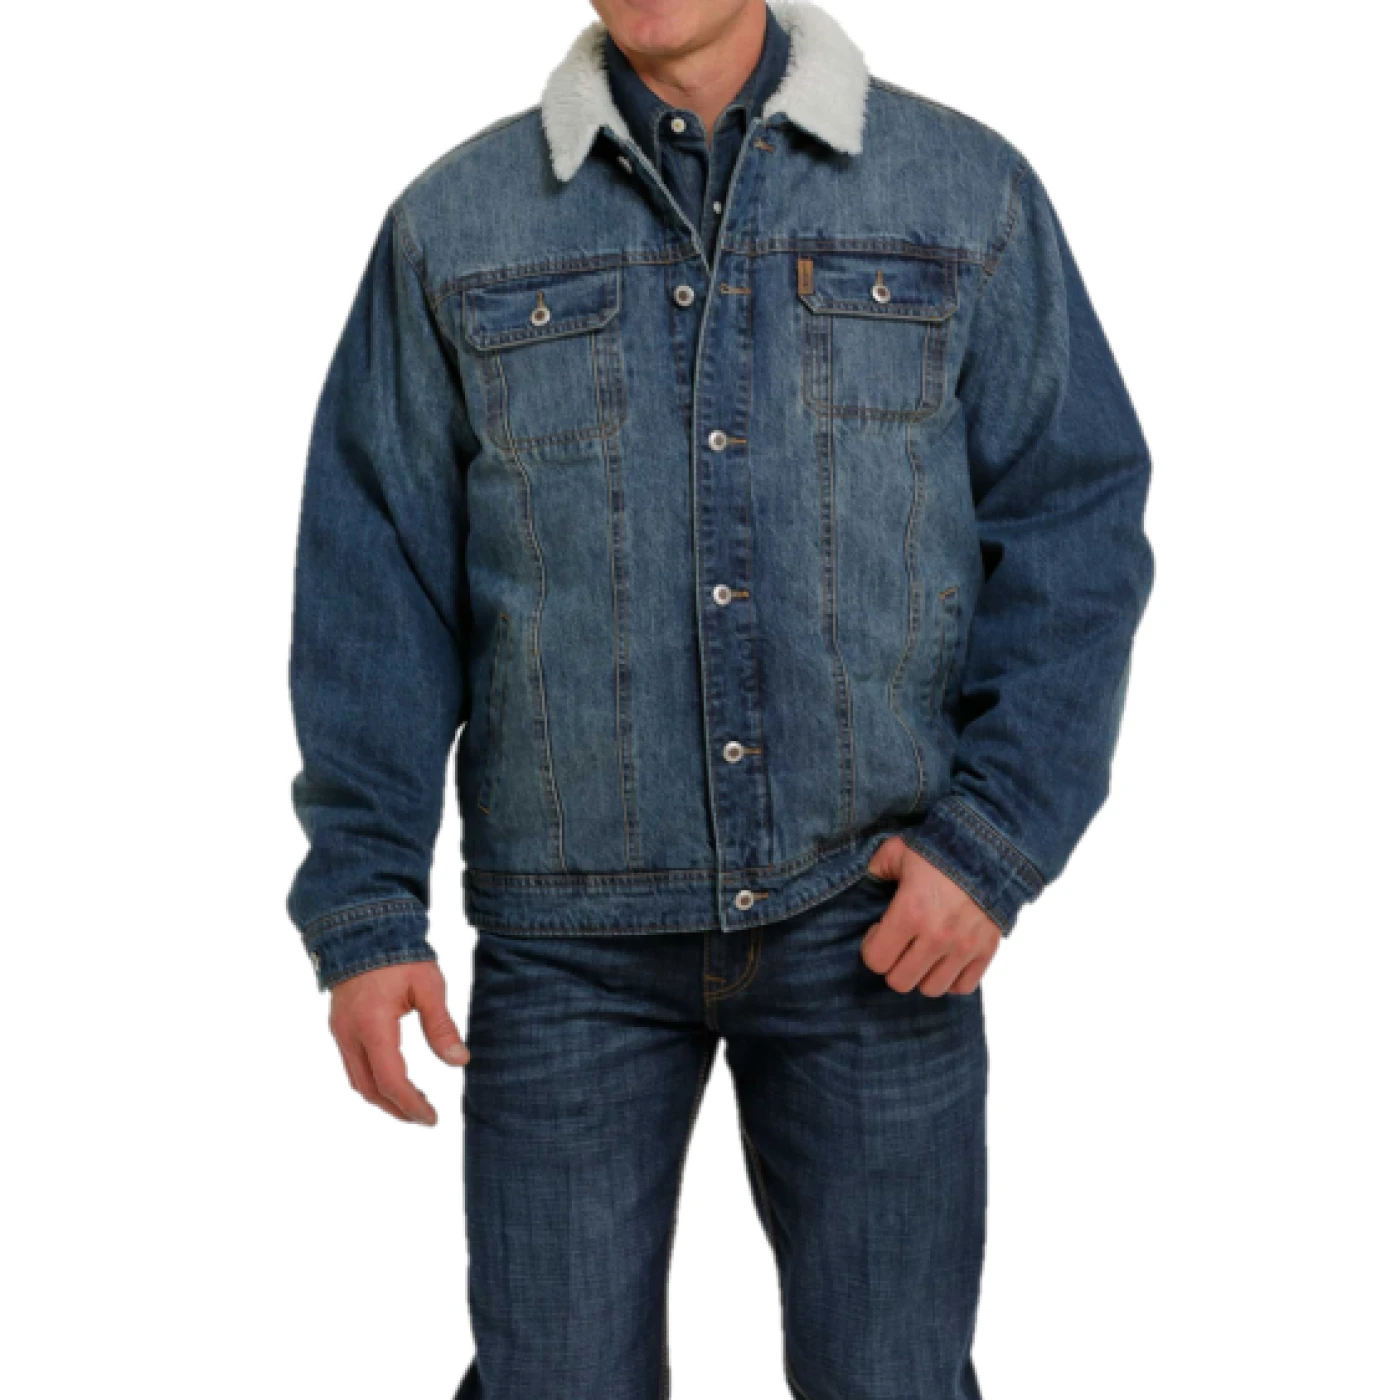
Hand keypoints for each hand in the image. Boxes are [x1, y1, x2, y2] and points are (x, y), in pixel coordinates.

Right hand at [328, 961, 468, 1124]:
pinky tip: (394, 1076)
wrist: (363, 925)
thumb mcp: (428, 986)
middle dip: (396, 1109)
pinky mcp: (339, 1024)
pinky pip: (353, 1064)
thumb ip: (441, 1026)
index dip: (412, 1105)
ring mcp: (340, 1030)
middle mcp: (349, 1034)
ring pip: (357, 1079)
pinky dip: (373, 1079)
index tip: (432, 1118)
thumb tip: (460, 1061)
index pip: (391, 1081)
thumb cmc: (399, 953)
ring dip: (383, 1096)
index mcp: (372, 1026)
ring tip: (412, 1101)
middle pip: (369, 1089)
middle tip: (424, 1116)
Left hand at [861, 836, 1002, 995]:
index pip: (876, 960)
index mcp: (910, 912)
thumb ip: (877, 868)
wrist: (992, 847)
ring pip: (932, 989)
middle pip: (901, 981)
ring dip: (922, 975)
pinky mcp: (987, 950)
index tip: (878, 931)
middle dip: (893, 965)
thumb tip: (868, 880)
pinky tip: (945, 959)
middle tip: (898, 945)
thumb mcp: (899, 850)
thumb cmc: (943, 848)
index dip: (871, 947)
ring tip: (922, 953)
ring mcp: (964, 946)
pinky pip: (964, 986)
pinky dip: (952, 978)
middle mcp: (937, 936)